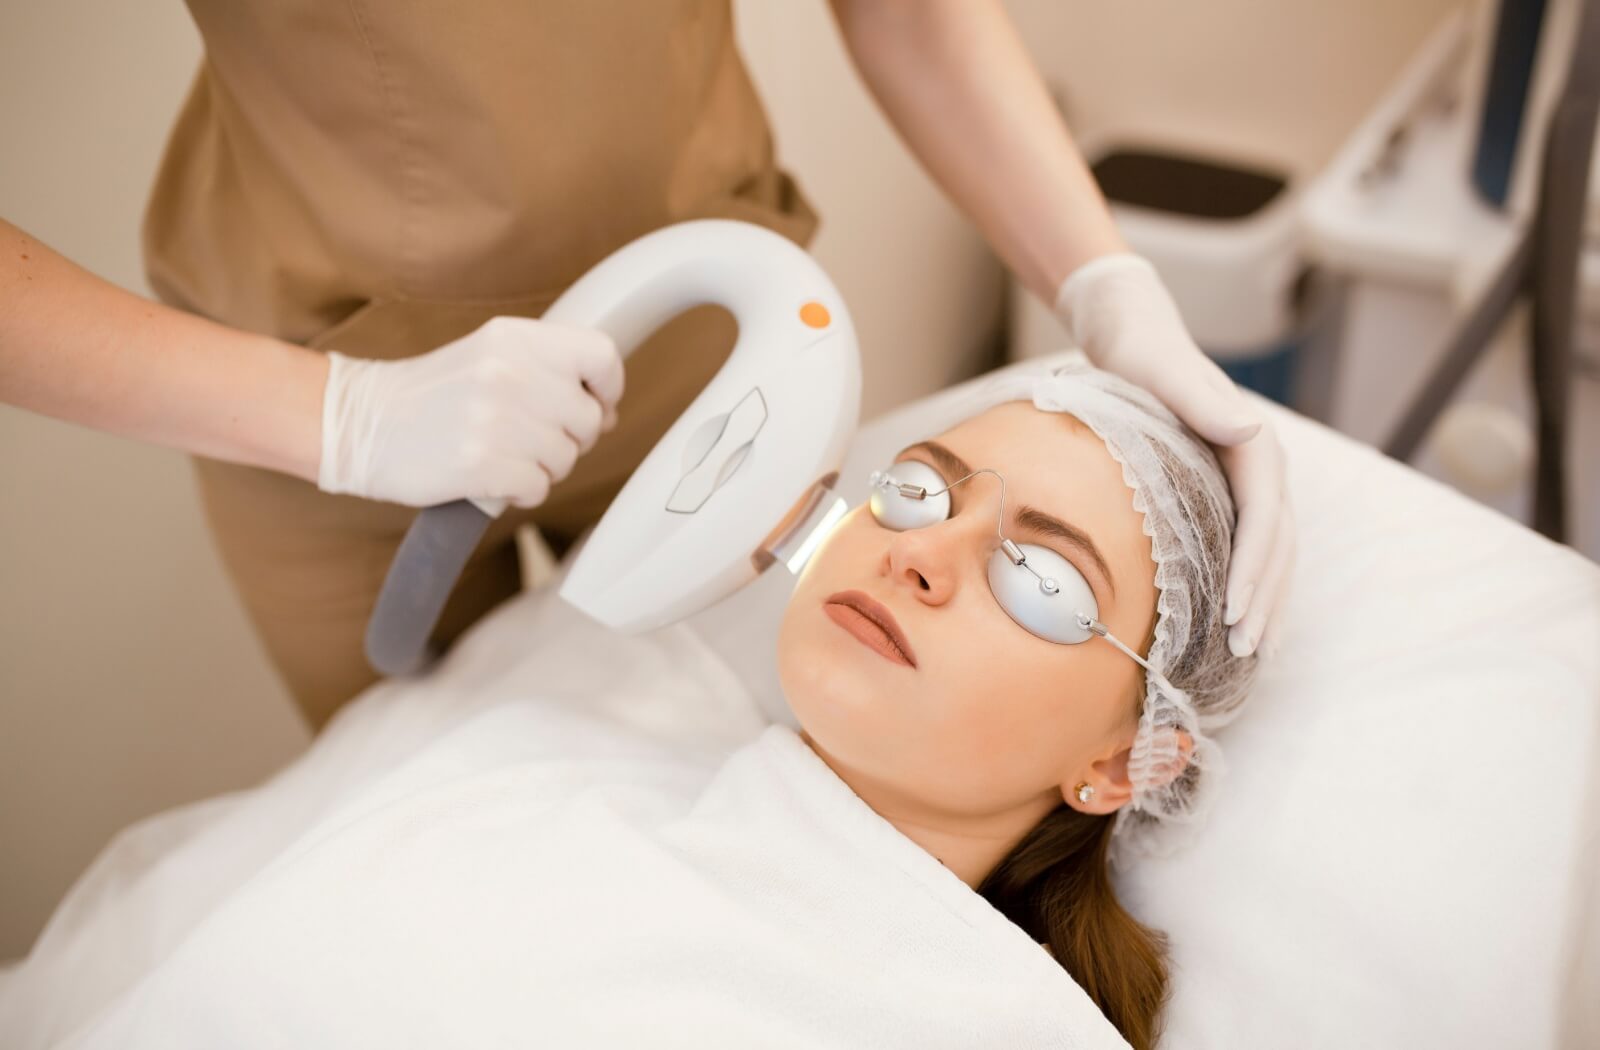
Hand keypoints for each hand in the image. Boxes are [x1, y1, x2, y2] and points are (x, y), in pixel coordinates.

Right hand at [317, 316, 623, 508]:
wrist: (359, 423)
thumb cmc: (433, 395)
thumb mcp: (490, 356)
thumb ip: (548, 372)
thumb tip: (607, 411)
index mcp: (515, 338)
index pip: (602, 355)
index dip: (608, 388)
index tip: (596, 405)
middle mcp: (510, 372)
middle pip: (590, 419)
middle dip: (571, 439)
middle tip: (532, 440)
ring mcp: (495, 418)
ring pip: (566, 458)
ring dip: (544, 468)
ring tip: (506, 456)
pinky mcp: (480, 463)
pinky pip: (539, 487)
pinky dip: (523, 492)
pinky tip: (497, 480)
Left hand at [1055, 253, 1292, 657]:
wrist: (1134, 337)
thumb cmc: (1141, 357)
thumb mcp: (1163, 372)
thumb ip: (1201, 401)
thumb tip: (1248, 430)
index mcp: (1251, 445)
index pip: (1264, 519)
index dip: (1254, 569)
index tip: (1236, 613)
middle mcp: (1262, 466)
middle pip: (1276, 545)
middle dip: (1264, 599)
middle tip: (1245, 650)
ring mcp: (1250, 482)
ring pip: (1273, 553)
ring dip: (1267, 602)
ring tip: (1253, 652)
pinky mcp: (1229, 493)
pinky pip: (1252, 548)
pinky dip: (1253, 588)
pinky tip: (1242, 623)